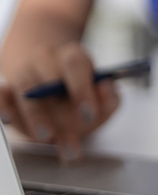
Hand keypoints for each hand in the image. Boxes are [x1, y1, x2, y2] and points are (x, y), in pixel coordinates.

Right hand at [0, 42, 119, 160]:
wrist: (53, 87)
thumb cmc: (82, 96)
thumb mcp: (102, 97)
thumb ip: (110, 97)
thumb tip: (106, 88)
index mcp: (73, 57)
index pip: (75, 65)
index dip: (82, 89)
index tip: (89, 114)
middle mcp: (46, 59)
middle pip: (49, 81)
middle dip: (58, 111)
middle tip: (66, 133)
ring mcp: (25, 73)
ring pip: (26, 91)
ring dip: (35, 117)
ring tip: (46, 138)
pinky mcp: (7, 89)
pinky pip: (1, 94)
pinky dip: (3, 107)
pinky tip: (8, 120)